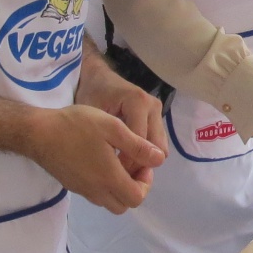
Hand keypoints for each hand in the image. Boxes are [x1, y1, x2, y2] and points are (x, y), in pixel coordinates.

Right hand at [27, 105, 165, 212]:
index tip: (142, 162)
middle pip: (124, 205)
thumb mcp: (112, 128)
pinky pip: (95, 195)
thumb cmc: (76, 126)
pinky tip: (100, 162)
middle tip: (132, 165)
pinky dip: (104, 186)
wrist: (37, 132)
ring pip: (109, 202)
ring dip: (119, 188)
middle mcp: (96, 191)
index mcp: (109, 178)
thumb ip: (138, 146)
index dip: (146, 182)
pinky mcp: (72, 185)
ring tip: (117, 163)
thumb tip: (159, 159)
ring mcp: (82, 190)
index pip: (137, 197)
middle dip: (134, 188)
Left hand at [75, 58, 168, 179]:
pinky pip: (156, 143)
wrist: (98, 79)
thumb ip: (105, 138)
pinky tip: (128, 157)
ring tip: (124, 167)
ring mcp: (158, 112)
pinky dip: (145, 153)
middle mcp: (153, 106)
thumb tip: (116, 167)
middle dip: (140, 163)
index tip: (113, 172)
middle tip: (120, 173)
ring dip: (144, 159)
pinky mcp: (158, 118)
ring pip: (160, 148)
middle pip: (157, 148)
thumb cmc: (92, 94)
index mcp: (138, 102)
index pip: (139, 142)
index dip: (128, 162)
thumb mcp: (93, 115)